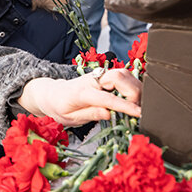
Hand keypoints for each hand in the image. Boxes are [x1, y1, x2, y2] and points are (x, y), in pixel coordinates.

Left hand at [18, 68, 141, 126]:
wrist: (53, 94)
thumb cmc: (61, 107)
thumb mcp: (71, 118)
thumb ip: (90, 114)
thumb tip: (109, 114)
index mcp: (82, 92)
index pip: (107, 98)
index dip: (125, 105)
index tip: (138, 113)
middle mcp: (92, 80)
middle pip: (119, 77)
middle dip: (133, 92)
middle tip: (138, 109)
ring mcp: (99, 75)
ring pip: (124, 74)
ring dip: (136, 88)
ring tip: (138, 104)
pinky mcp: (105, 75)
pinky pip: (124, 76)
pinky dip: (133, 85)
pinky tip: (134, 98)